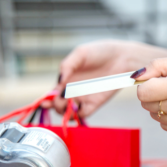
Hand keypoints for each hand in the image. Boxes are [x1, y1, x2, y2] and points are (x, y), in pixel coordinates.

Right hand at [42, 40, 166, 116]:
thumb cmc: (100, 52)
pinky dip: (77, 115)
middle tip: (59, 101)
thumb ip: (67, 66)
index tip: (44, 102)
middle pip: (58, 105)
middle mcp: (73, 91)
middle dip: (55, 106)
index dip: (46, 100)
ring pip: (68, 112)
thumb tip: (59, 81)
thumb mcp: (80, 54)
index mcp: (66, 79)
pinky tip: (77, 109)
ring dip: (65, 112)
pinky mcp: (95, 103)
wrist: (121, 57)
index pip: (52, 93)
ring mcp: (83, 98)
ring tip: (67, 105)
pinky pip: (83, 114)